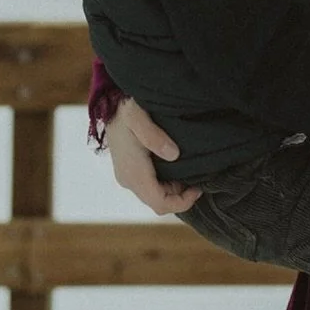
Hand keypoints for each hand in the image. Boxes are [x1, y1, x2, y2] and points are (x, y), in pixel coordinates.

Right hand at [103, 98, 201, 214]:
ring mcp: (127, 177)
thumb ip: (154, 136)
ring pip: (154, 196)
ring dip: (174, 190)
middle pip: (158, 203)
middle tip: (198, 181)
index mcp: (134, 172)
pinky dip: (166, 184)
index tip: (199, 189)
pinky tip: (178, 168)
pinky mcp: (129, 172)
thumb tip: (173, 154)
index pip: (159, 203)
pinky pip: (150, 187)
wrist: (110, 105)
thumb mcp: (138, 116)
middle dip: (180, 197)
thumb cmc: (124, 108)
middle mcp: (128, 180)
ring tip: (190, 173)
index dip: (182, 201)